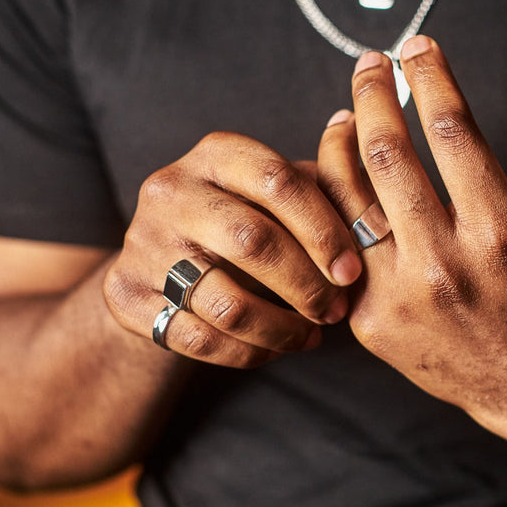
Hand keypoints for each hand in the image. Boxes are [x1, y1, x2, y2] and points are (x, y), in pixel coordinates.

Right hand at [104, 133, 361, 366]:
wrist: (158, 263)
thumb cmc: (244, 221)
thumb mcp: (278, 196)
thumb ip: (329, 193)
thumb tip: (381, 196)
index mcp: (216, 153)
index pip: (279, 181)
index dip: (324, 230)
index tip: (353, 271)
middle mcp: (171, 189)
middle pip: (252, 241)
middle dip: (306, 284)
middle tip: (337, 312)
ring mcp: (142, 242)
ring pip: (226, 300)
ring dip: (281, 328)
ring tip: (311, 336)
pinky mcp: (124, 293)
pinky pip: (199, 338)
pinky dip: (247, 352)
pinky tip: (274, 349)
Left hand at [317, 36, 506, 465]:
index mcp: (501, 231)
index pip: (451, 130)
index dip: (431, 77)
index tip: (420, 45)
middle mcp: (444, 263)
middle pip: (385, 154)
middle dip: (373, 94)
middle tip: (371, 63)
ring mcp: (400, 295)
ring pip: (346, 198)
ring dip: (340, 143)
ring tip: (348, 114)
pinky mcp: (371, 321)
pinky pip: (337, 247)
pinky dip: (333, 205)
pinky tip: (341, 176)